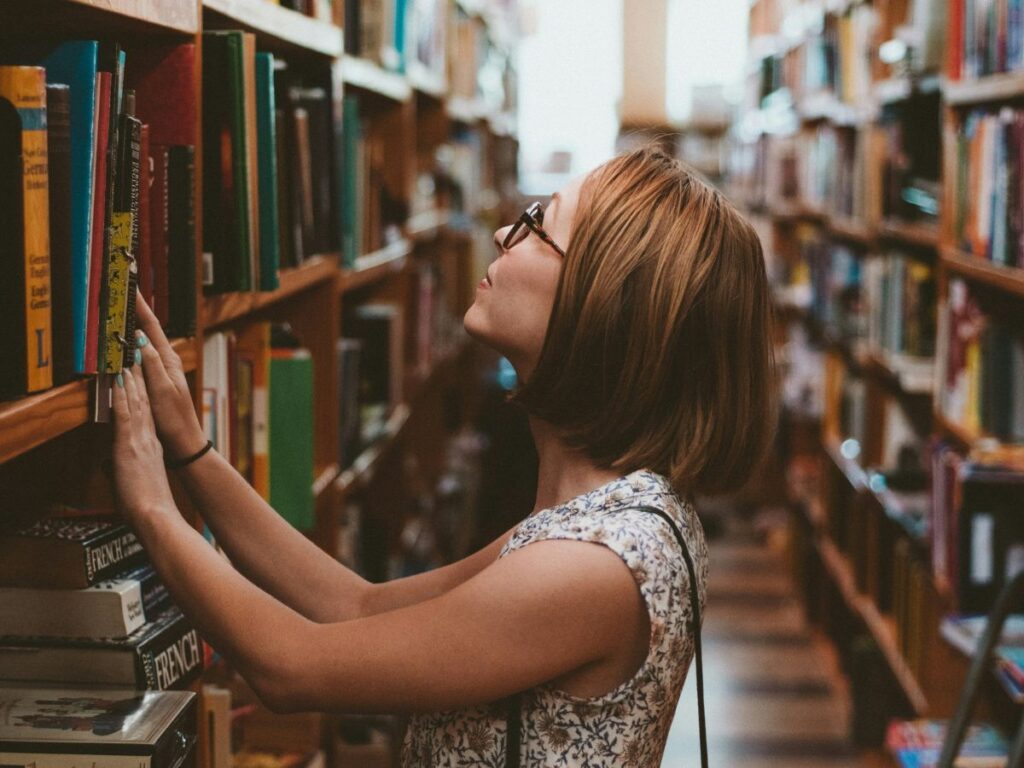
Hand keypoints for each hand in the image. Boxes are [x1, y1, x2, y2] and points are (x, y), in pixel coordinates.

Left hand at [112, 367, 177, 521]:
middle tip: (136, 357)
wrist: (155, 516)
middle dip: (139, 378)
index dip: (143, 394)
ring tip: (129, 359)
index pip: (146, 415)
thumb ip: (122, 470)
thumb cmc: (148, 507)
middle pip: (144, 402)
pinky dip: (123, 395)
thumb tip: (109, 467)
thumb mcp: (135, 483)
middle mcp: (148, 439)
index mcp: (152, 448)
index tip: (139, 376)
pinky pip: (125, 413)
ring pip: (136, 402)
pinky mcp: (129, 445)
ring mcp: (140, 440)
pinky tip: (120, 380)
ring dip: (132, 379)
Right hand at [134, 291, 205, 460]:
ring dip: (133, 325)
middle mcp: (166, 361)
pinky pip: (140, 356)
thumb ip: (152, 365)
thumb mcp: (162, 390)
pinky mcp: (155, 380)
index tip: (131, 288)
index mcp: (169, 360)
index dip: (140, 306)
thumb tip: (140, 339)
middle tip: (122, 291)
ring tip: (120, 308)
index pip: (152, 327)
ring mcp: (161, 370)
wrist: (184, 442)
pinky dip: (131, 345)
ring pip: (143, 341)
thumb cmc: (175, 419)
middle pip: (148, 330)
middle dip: (135, 310)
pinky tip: (124, 342)